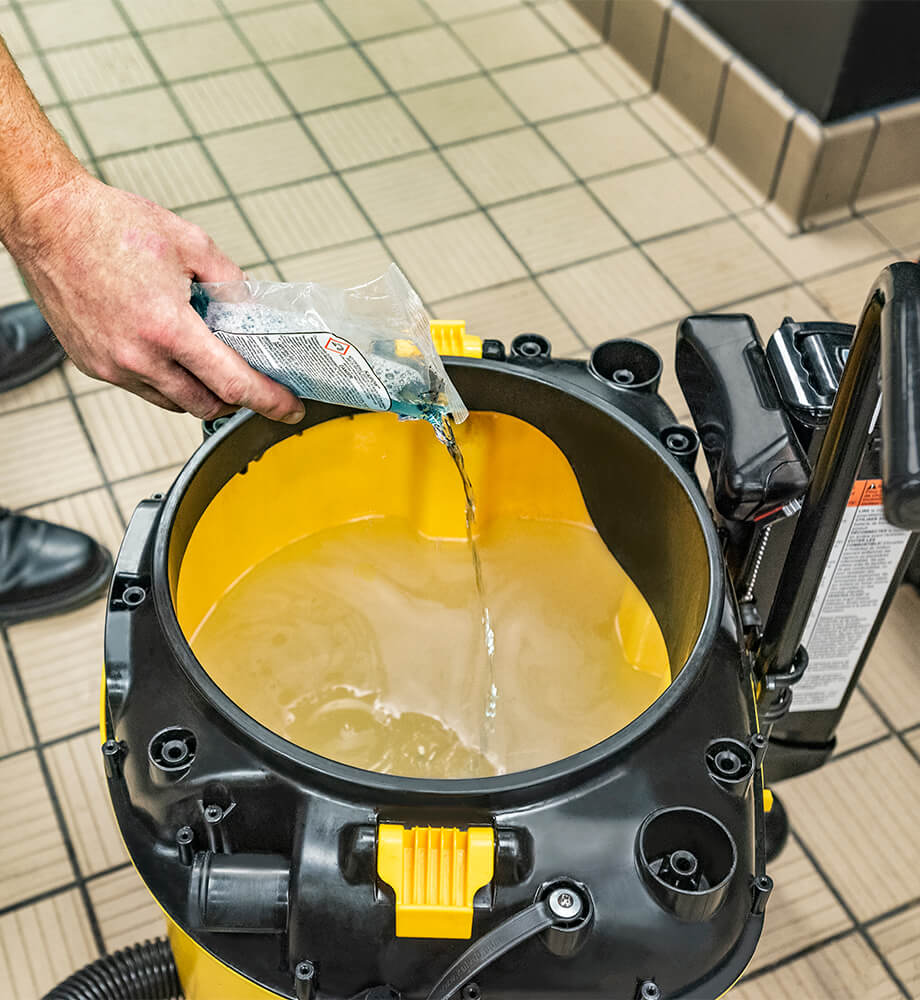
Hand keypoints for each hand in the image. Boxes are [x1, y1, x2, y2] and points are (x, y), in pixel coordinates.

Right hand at [5, 172, 303, 422]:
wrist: (47, 220)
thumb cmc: (109, 225)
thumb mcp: (192, 244)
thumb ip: (232, 283)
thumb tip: (256, 312)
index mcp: (166, 328)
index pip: (232, 384)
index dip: (269, 401)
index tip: (289, 409)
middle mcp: (137, 356)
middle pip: (206, 405)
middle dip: (236, 399)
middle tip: (252, 379)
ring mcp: (111, 366)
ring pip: (174, 402)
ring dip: (200, 391)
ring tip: (208, 359)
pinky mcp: (92, 366)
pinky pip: (143, 389)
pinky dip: (166, 381)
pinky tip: (171, 352)